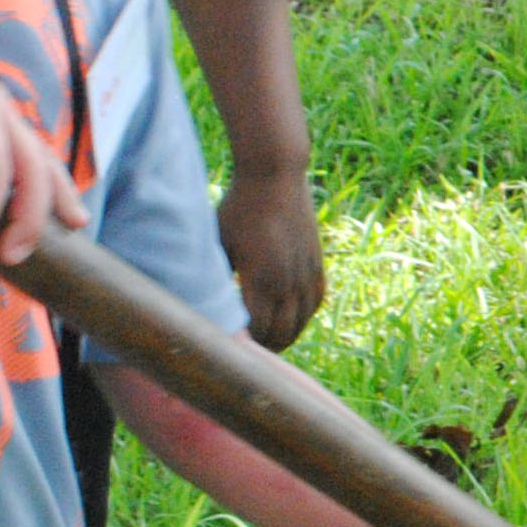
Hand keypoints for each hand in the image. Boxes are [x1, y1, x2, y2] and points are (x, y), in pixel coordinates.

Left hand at [220, 165, 324, 348]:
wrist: (275, 175)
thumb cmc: (238, 208)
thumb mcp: (219, 244)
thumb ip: (219, 277)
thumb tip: (210, 304)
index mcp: (261, 279)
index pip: (258, 331)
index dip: (247, 344)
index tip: (233, 347)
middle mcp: (287, 281)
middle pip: (283, 333)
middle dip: (266, 347)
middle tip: (249, 350)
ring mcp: (305, 272)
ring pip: (302, 320)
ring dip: (287, 335)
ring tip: (271, 340)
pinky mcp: (316, 262)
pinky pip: (316, 300)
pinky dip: (305, 315)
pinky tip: (293, 318)